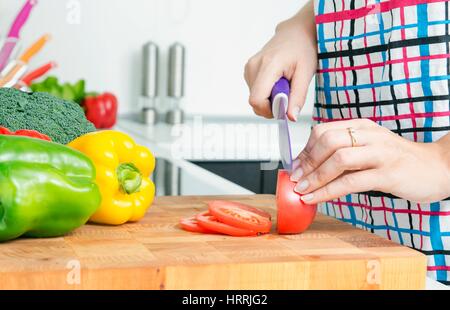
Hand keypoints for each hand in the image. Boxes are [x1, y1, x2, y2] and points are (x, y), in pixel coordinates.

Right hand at [244, 0, 316, 120]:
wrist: (296, 32)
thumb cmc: (303, 49)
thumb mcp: (306, 73)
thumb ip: (298, 97)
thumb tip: (291, 117)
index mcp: (268, 65)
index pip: (256, 100)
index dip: (269, 110)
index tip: (284, 107)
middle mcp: (253, 67)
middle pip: (255, 102)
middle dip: (272, 105)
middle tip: (288, 93)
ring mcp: (249, 69)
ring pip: (255, 98)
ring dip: (270, 99)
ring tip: (284, 84)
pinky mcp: (248, 71)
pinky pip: (255, 92)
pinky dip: (267, 93)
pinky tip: (277, 82)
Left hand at [290, 119, 449, 203]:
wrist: (438, 168)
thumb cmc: (399, 161)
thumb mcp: (369, 149)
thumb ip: (345, 153)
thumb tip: (311, 167)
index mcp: (362, 127)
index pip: (323, 131)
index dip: (305, 149)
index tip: (295, 166)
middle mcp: (370, 135)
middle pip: (327, 141)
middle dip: (306, 162)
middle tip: (295, 179)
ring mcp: (380, 153)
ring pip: (338, 159)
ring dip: (314, 177)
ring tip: (302, 190)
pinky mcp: (388, 173)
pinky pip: (351, 181)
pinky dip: (328, 191)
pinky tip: (315, 198)